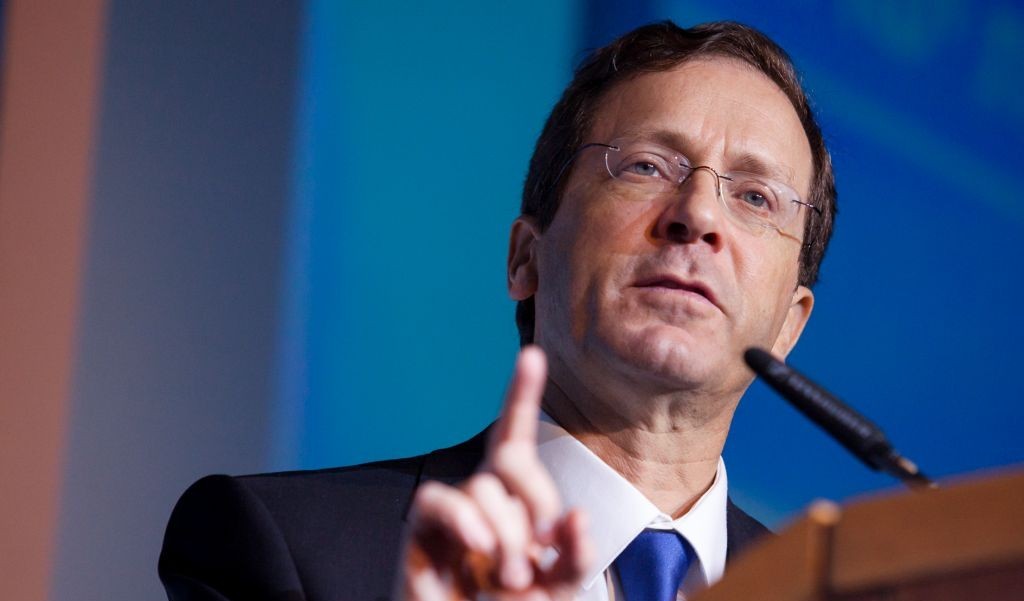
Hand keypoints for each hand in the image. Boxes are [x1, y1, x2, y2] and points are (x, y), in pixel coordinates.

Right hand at [398, 346, 592, 599]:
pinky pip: (436, 500)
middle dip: (536, 497)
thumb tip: (575, 517)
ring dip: (507, 534)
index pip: (514, 438)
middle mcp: (480, 497)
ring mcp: (451, 512)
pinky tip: (481, 547)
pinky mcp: (422, 532)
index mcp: (513, 500)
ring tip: (511, 576)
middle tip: (542, 549)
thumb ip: (575, 555)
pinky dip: (464, 519)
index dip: (520, 396)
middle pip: (509, 458)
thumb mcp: (560, 587)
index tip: (531, 355)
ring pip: (482, 487)